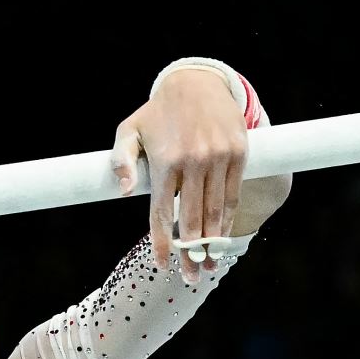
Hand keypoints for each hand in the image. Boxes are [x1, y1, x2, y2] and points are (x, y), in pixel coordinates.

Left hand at [110, 68, 278, 279]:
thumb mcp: (129, 130)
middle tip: (189, 276)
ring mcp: (219, 159)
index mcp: (165, 162)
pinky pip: (232, 195)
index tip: (163, 264)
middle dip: (190, 252)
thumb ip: (121, 160)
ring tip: (208, 265)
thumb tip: (124, 192)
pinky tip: (222, 237)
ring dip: (213, 243)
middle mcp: (193, 162)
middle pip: (191, 219)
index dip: (163, 242)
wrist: (197, 82)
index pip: (161, 213)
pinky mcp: (238, 154)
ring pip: (216, 211)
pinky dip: (227, 220)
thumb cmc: (158, 113)